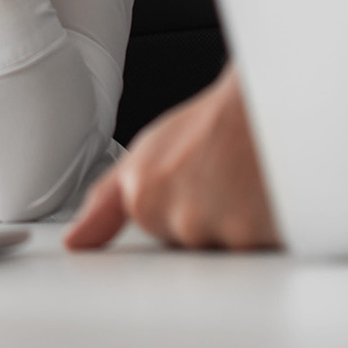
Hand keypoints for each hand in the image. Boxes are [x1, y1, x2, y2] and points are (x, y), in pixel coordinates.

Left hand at [64, 65, 279, 250]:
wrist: (268, 98)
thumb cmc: (213, 123)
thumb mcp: (145, 154)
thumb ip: (106, 204)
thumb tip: (76, 242)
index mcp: (143, 198)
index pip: (157, 231)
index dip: (178, 205)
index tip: (190, 181)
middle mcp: (177, 218)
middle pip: (193, 245)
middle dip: (209, 220)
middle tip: (222, 176)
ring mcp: (219, 230)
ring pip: (229, 249)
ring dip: (242, 225)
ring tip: (245, 182)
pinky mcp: (261, 237)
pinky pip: (263, 249)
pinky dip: (270, 228)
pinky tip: (267, 193)